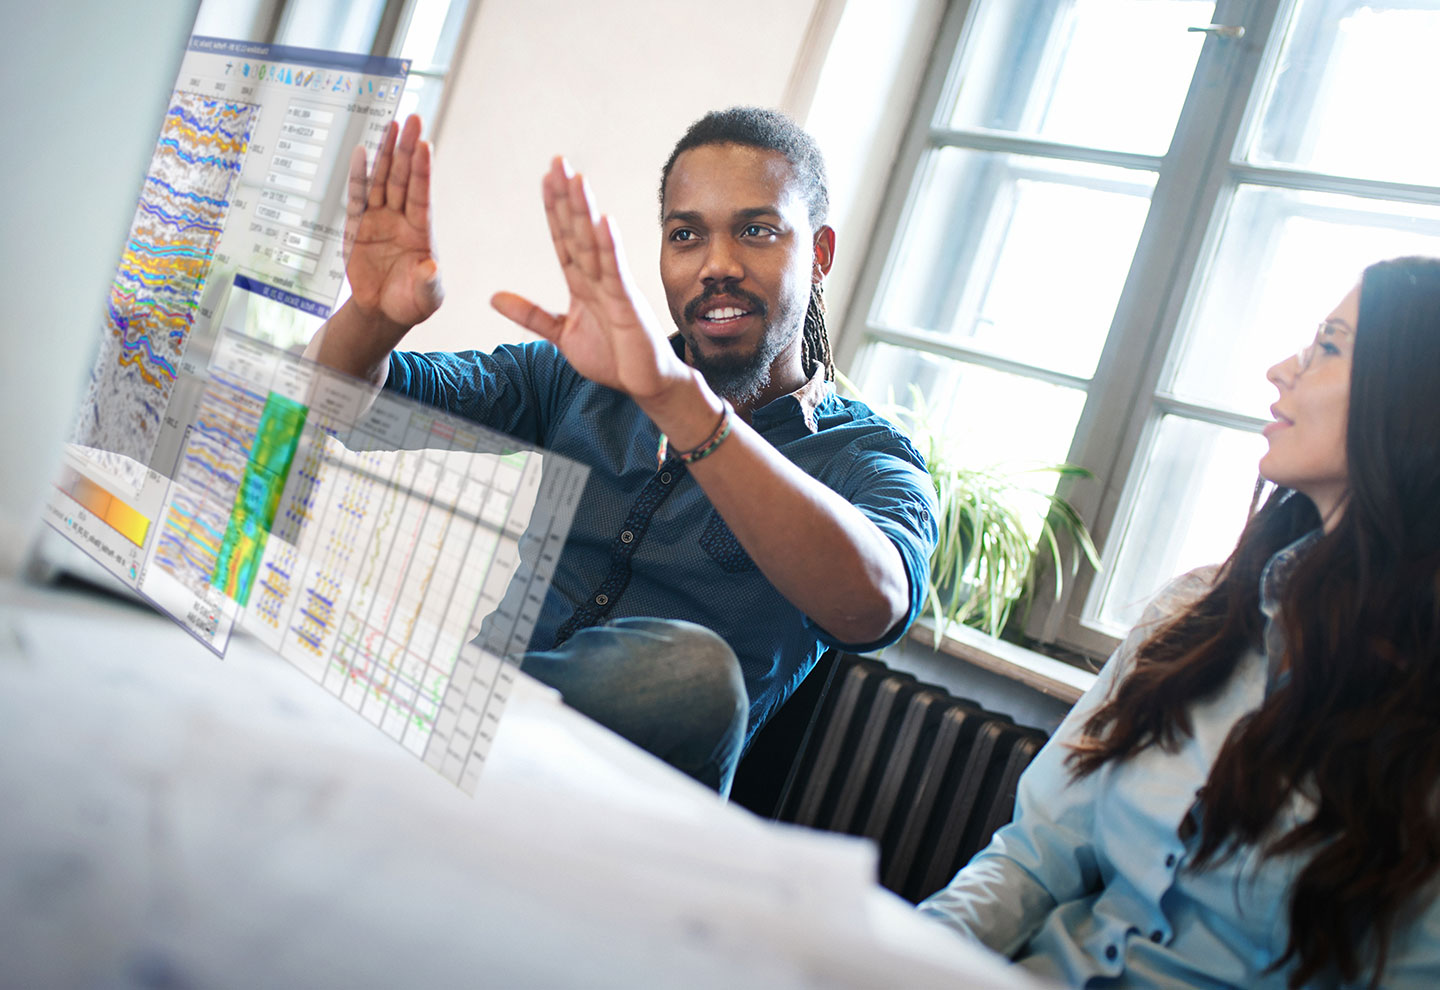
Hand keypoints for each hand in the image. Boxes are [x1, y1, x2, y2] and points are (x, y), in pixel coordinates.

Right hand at [344, 114, 442, 339]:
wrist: (382, 312)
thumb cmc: (411, 302)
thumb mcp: (426, 299)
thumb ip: (428, 283)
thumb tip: (431, 268)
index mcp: (421, 231)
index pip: (422, 195)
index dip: (423, 171)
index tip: (425, 145)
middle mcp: (401, 219)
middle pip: (404, 178)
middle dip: (407, 149)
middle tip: (413, 119)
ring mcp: (379, 219)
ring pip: (382, 180)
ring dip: (386, 153)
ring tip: (391, 124)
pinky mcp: (357, 225)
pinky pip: (357, 196)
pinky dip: (358, 175)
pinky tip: (362, 152)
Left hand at [491, 158, 688, 403]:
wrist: (645, 384)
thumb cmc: (613, 359)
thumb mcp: (561, 335)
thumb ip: (530, 314)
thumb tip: (493, 297)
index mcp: (582, 284)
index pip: (564, 239)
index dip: (554, 210)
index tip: (545, 178)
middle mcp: (598, 279)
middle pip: (578, 231)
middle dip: (567, 197)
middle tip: (557, 161)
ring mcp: (614, 289)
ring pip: (595, 243)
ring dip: (585, 211)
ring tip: (576, 179)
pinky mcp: (627, 304)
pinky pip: (615, 271)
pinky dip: (610, 246)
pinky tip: (603, 221)